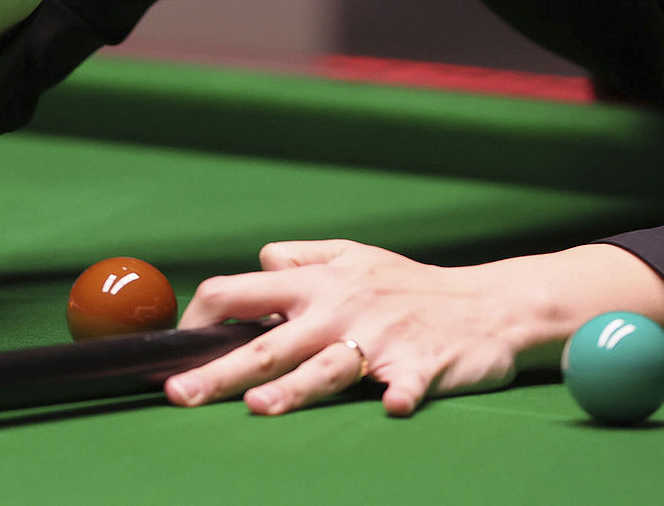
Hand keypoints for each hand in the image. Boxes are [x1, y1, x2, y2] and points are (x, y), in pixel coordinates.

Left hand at [164, 241, 663, 416]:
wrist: (487, 304)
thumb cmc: (409, 285)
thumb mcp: (353, 256)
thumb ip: (301, 258)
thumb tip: (254, 261)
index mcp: (317, 283)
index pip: (241, 291)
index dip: (201, 316)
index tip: (176, 347)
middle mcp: (340, 309)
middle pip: (269, 341)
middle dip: (220, 369)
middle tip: (179, 393)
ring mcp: (381, 338)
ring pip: (328, 367)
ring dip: (296, 387)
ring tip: (260, 407)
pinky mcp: (422, 365)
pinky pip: (409, 382)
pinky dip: (402, 393)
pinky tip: (393, 405)